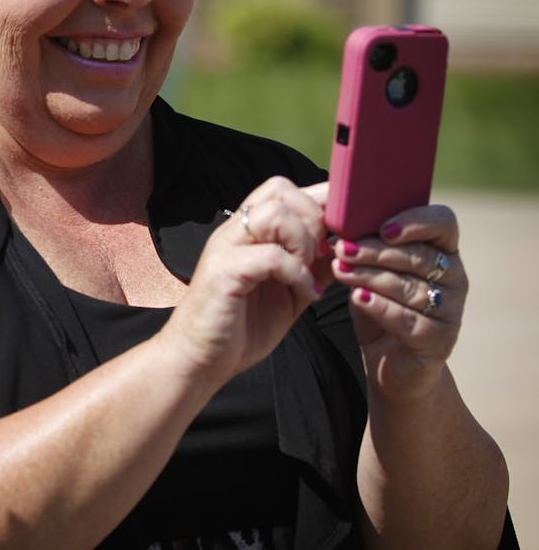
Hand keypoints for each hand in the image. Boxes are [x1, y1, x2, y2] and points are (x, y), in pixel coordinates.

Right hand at [164, 177, 331, 384]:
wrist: (201, 359)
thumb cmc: (242, 325)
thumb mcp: (291, 290)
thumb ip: (314, 265)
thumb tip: (348, 244)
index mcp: (248, 232)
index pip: (285, 190)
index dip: (319, 202)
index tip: (339, 233)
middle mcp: (234, 232)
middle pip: (280, 190)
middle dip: (313, 219)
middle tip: (321, 256)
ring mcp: (225, 249)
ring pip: (274, 214)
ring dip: (303, 243)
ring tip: (308, 272)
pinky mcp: (223, 273)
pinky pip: (271, 256)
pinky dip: (298, 274)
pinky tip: (305, 294)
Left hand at [329, 204, 464, 401]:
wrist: (390, 364)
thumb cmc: (380, 307)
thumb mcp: (371, 273)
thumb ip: (365, 250)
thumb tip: (337, 230)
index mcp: (443, 252)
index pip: (444, 224)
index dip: (416, 221)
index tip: (383, 228)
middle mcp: (454, 279)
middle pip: (418, 256)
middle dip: (375, 251)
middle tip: (342, 248)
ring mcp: (450, 311)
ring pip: (410, 287)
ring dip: (371, 276)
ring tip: (340, 269)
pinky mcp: (438, 340)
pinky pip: (407, 319)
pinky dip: (380, 306)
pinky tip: (358, 297)